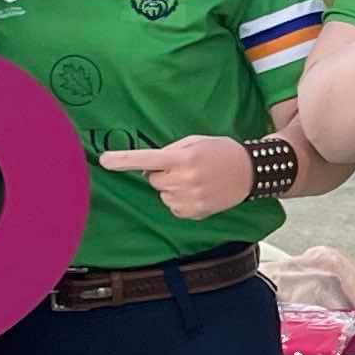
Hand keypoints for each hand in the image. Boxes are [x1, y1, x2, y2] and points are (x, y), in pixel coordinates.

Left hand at [100, 133, 253, 219]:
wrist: (250, 171)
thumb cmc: (220, 151)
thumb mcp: (194, 141)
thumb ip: (170, 151)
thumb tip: (148, 167)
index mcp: (183, 158)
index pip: (147, 159)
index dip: (123, 160)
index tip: (104, 160)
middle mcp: (184, 180)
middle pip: (153, 179)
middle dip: (162, 173)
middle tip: (183, 166)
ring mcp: (190, 199)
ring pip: (162, 194)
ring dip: (172, 187)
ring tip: (195, 179)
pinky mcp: (194, 213)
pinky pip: (173, 207)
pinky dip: (180, 200)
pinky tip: (198, 191)